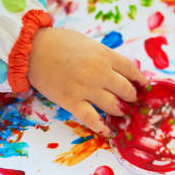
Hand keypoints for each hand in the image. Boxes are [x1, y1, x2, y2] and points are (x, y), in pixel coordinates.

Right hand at [28, 27, 147, 135]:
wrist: (32, 49)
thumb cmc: (59, 43)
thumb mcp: (88, 43)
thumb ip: (104, 57)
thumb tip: (120, 71)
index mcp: (105, 55)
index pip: (131, 71)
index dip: (140, 82)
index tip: (143, 88)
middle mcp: (99, 72)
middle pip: (126, 91)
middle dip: (131, 98)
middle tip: (130, 102)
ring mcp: (86, 88)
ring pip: (113, 106)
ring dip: (120, 111)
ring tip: (120, 113)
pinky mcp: (71, 102)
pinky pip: (92, 119)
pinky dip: (103, 127)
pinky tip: (108, 131)